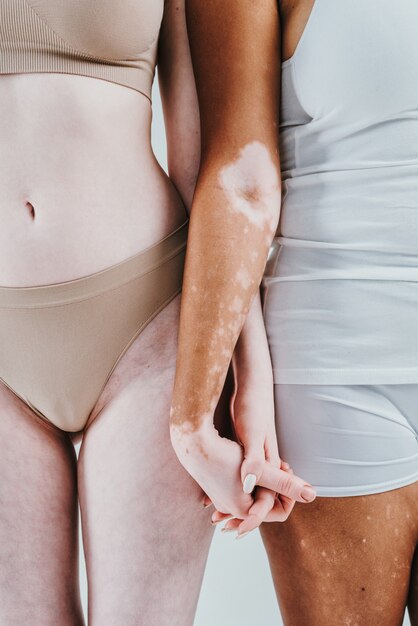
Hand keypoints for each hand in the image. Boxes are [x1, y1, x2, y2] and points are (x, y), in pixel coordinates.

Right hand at [170, 419, 315, 530]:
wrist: (190, 439)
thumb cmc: (222, 451)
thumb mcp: (258, 465)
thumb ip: (282, 482)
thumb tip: (311, 495)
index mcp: (243, 509)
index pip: (279, 512)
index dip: (289, 493)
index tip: (287, 469)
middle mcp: (232, 507)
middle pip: (266, 504)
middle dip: (276, 486)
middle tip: (279, 463)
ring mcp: (222, 497)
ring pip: (254, 493)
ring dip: (263, 480)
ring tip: (268, 460)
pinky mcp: (216, 484)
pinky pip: (240, 486)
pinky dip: (249, 476)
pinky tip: (250, 458)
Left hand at [207, 357, 315, 536]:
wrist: (250, 389)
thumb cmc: (251, 410)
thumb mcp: (251, 438)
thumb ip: (256, 463)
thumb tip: (250, 485)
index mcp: (271, 467)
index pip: (276, 508)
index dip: (256, 519)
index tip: (237, 527)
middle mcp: (267, 466)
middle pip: (263, 504)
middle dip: (244, 517)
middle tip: (221, 524)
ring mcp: (257, 459)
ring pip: (250, 492)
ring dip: (234, 505)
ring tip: (216, 514)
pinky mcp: (247, 452)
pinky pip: (240, 478)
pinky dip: (227, 487)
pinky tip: (209, 492)